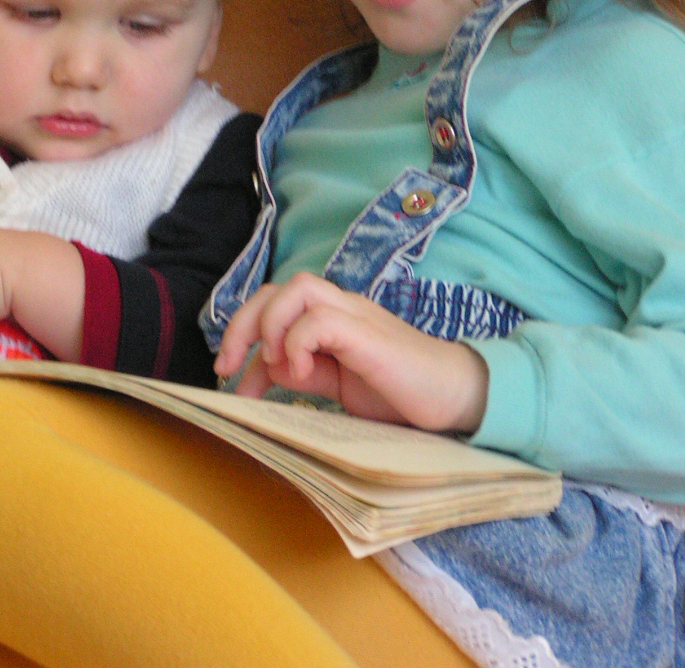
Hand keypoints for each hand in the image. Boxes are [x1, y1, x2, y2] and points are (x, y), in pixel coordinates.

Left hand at [214, 272, 487, 432]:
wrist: (456, 397)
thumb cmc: (401, 393)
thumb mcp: (338, 385)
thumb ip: (305, 372)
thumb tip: (266, 372)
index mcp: (333, 318)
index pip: (275, 304)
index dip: (242, 333)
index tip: (228, 376)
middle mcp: (342, 307)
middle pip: (279, 287)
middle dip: (242, 323)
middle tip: (228, 366)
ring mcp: (356, 315)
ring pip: (298, 288)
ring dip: (270, 324)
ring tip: (272, 363)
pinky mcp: (367, 333)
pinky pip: (319, 319)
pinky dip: (297, 342)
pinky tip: (299, 372)